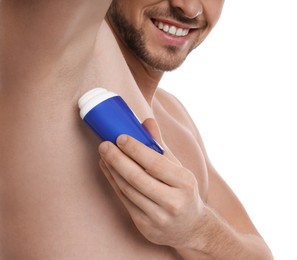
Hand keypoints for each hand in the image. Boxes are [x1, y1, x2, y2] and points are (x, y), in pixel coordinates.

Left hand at [98, 118, 203, 247]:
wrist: (190, 228)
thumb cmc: (183, 192)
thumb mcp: (178, 169)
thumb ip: (161, 146)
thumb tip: (147, 122)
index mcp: (185, 183)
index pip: (156, 164)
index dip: (135, 150)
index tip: (120, 137)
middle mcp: (173, 202)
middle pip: (137, 178)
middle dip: (117, 159)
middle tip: (104, 145)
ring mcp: (158, 217)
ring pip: (128, 189)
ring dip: (112, 170)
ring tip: (104, 155)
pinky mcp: (145, 226)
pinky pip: (124, 200)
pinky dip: (114, 183)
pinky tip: (108, 170)